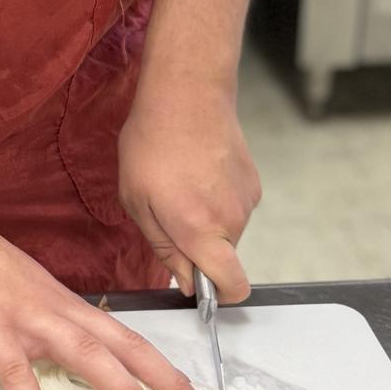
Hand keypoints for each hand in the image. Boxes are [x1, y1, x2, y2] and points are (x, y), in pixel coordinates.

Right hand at [0, 196, 213, 389]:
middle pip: (128, 348)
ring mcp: (29, 322)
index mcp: (69, 306)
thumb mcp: (27, 293)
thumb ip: (48, 322)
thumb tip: (65, 357)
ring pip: (91, 358)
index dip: (165, 371)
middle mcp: (60, 312)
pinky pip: (21, 379)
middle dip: (168, 384)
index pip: (129, 340)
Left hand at [117, 79, 260, 304]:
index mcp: (201, 231)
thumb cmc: (153, 143)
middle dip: (197, 248)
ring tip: (178, 184)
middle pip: (222, 257)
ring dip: (204, 220)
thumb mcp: (136, 201)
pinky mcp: (253, 181)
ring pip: (226, 230)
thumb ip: (164, 248)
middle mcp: (232, 220)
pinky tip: (196, 171)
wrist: (187, 92)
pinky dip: (215, 199)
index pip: (232, 287)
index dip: (216, 297)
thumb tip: (184, 279)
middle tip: (166, 213)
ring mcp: (247, 200)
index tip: (196, 287)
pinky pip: (233, 206)